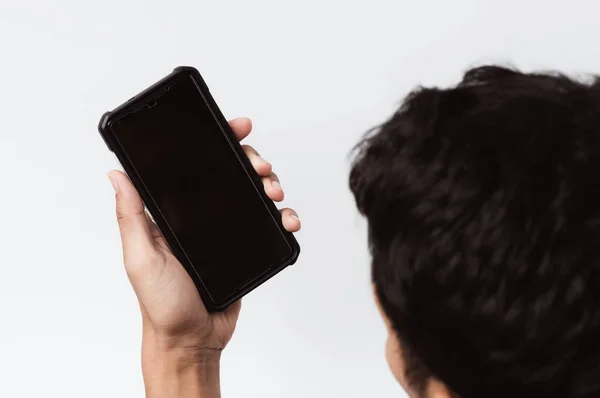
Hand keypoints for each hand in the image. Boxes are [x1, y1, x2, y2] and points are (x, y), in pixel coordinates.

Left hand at [107, 117, 300, 358]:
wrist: (192, 339)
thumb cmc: (161, 304)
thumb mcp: (140, 258)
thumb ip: (131, 216)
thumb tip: (117, 174)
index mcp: (174, 213)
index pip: (195, 167)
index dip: (218, 143)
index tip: (237, 128)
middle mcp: (201, 216)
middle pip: (232, 174)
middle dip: (252, 162)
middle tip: (261, 168)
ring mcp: (225, 230)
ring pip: (254, 194)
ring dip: (271, 185)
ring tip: (275, 193)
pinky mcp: (246, 247)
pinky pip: (268, 225)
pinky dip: (283, 217)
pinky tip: (287, 220)